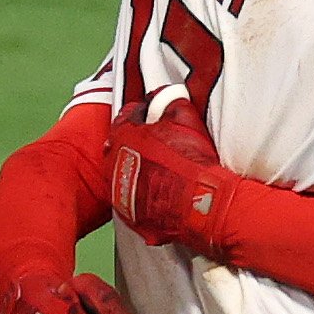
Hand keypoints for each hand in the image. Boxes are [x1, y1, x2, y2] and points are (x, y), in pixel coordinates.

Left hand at [106, 87, 237, 258]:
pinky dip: (147, 198)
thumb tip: (167, 97)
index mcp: (124, 136)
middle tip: (159, 148)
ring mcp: (121, 192)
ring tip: (164, 175)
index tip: (154, 119)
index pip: (127, 117)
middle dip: (137, 146)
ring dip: (140, 173)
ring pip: (126, 176)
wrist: (199, 203)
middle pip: (121, 148)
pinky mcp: (132, 216)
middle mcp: (115, 163)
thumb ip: (170, 103)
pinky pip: (136, 202)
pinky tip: (166, 196)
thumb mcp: (184, 118)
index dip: (143, 116)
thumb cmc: (191, 160)